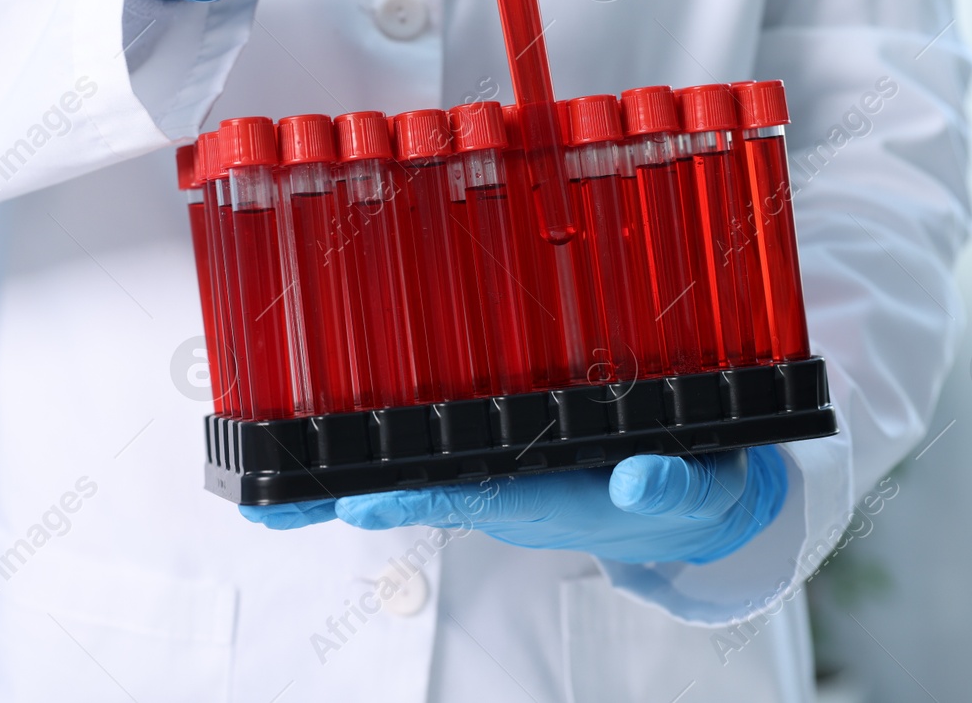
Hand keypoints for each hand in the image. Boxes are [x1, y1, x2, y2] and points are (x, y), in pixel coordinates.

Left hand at [240, 447, 787, 564]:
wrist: (691, 505)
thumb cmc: (688, 484)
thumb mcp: (694, 485)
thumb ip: (670, 482)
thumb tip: (640, 481)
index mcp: (556, 497)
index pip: (477, 496)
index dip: (417, 497)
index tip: (361, 500)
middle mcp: (514, 495)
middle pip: (425, 494)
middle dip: (353, 497)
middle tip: (285, 506)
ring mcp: (501, 483)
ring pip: (421, 480)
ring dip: (351, 483)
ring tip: (277, 498)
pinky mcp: (499, 466)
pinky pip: (435, 465)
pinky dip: (380, 468)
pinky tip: (318, 478)